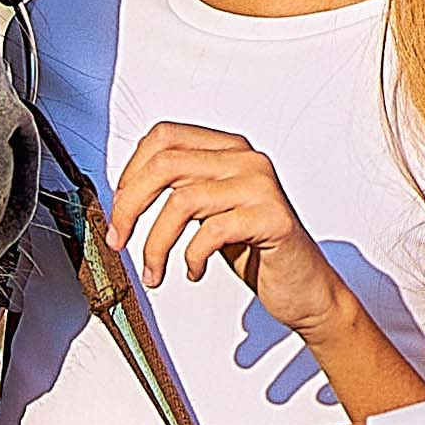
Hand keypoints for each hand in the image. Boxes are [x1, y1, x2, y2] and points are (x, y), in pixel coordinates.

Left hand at [111, 122, 351, 339]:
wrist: (305, 287)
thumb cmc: (255, 250)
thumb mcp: (208, 212)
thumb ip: (178, 190)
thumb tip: (124, 193)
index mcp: (227, 148)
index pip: (163, 138)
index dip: (131, 173)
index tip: (119, 209)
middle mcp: (245, 158)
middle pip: (165, 163)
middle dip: (130, 205)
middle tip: (119, 240)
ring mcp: (260, 185)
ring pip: (181, 200)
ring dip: (155, 243)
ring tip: (153, 271)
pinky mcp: (272, 218)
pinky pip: (211, 231)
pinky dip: (191, 257)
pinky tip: (193, 271)